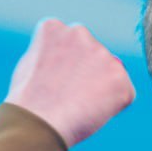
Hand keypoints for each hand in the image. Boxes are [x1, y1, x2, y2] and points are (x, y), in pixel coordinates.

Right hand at [5, 18, 134, 148]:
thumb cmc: (28, 102)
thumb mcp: (30, 66)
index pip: (68, 43)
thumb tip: (70, 61)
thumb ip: (52, 56)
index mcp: (53, 27)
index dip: (64, 67)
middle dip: (86, 72)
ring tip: (77, 106)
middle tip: (69, 97)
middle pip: (91, 54)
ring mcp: (102, 54)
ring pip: (109, 74)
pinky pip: (123, 93)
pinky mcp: (120, 77)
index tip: (54, 83)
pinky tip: (92, 113)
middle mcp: (80, 33)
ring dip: (100, 89)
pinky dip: (114, 106)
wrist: (39, 122)